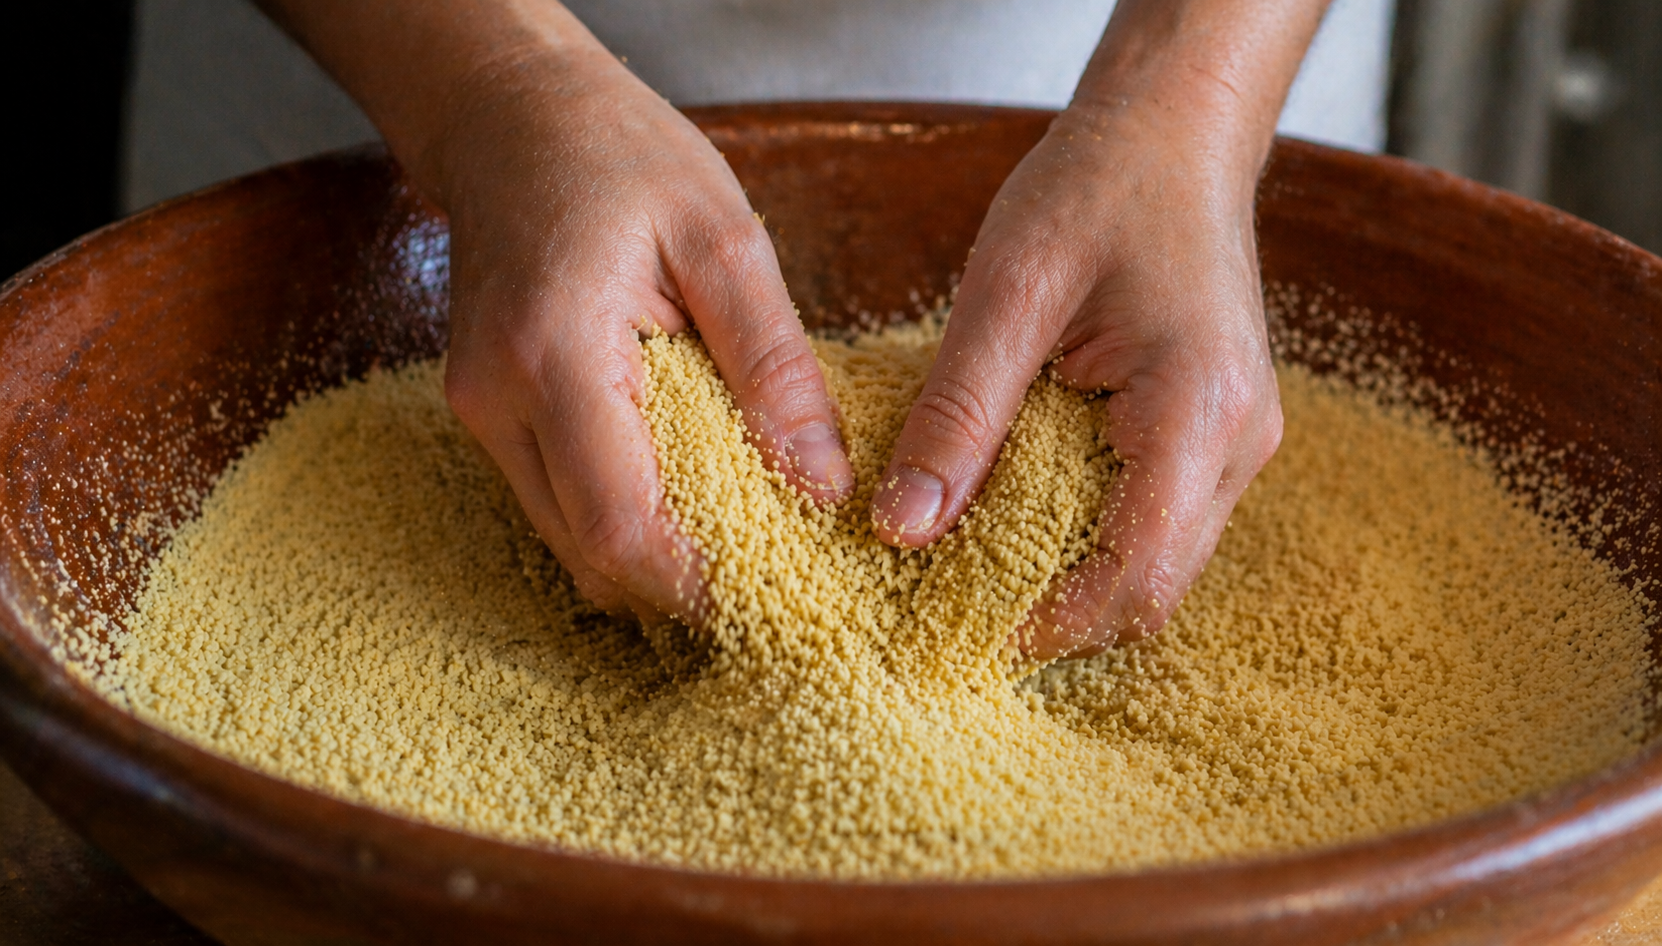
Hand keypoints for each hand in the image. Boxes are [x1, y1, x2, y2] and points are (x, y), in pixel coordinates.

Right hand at [434, 47, 851, 622]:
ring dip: (655, 559)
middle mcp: (498, 400)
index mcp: (554, 352)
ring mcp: (483, 413)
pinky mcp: (489, 413)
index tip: (781, 597)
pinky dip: (627, 520)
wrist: (510, 115)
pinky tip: (694, 497)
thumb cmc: (617, 154)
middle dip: (685, 587)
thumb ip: (773, 363)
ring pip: (570, 542)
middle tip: (781, 580)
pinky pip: (560, 503)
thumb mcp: (723, 238)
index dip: (699, 583)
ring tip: (748, 541)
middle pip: (591, 554)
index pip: (621, 522)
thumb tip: (822, 481)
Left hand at [871, 100, 1282, 657]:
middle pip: (1152, 585)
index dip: (1047, 621)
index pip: (1133, 570)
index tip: (958, 632)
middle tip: (953, 607)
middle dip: (1056, 612)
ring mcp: (1237, 440)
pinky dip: (1090, 534)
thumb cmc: (1094, 190)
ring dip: (1072, 577)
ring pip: (1158, 561)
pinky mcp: (1214, 432)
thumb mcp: (1007, 293)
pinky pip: (1157, 517)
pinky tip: (1019, 508)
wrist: (1171, 131)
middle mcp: (1238, 440)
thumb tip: (903, 526)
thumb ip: (958, 414)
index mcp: (1196, 407)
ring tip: (975, 561)